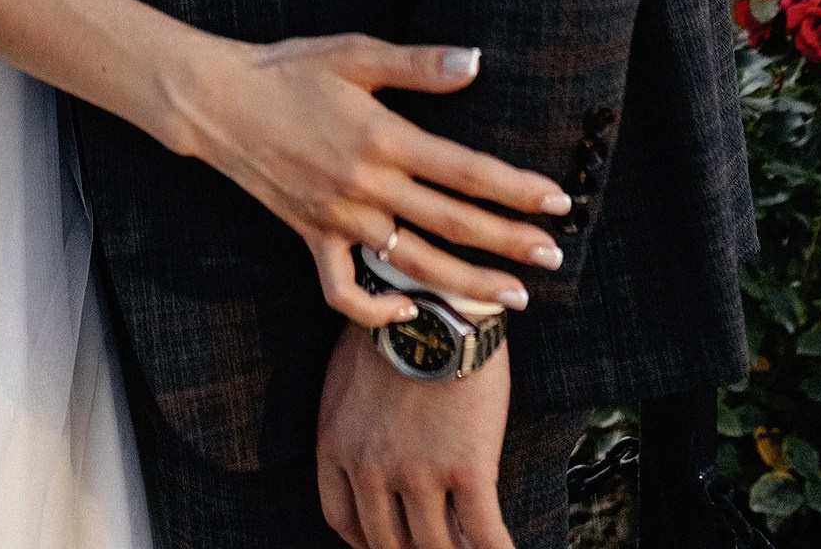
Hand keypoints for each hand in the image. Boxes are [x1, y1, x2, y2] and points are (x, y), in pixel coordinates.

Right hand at [180, 36, 567, 330]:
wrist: (217, 101)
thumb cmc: (288, 69)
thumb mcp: (354, 52)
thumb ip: (418, 63)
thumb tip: (476, 61)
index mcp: (382, 136)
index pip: (465, 170)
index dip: (516, 189)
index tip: (557, 201)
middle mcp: (365, 185)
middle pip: (452, 223)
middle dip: (509, 244)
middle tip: (554, 257)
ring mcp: (337, 218)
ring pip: (413, 264)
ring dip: (467, 285)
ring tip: (511, 299)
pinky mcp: (311, 238)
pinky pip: (344, 290)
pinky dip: (377, 309)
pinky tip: (410, 307)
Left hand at [317, 322, 513, 548]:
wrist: (436, 296)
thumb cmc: (396, 327)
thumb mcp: (346, 377)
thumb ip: (350, 425)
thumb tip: (366, 455)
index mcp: (337, 444)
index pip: (344, 520)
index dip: (366, 542)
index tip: (385, 544)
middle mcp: (371, 467)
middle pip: (388, 542)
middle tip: (434, 546)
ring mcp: (419, 472)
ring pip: (435, 546)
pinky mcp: (467, 467)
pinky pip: (484, 534)